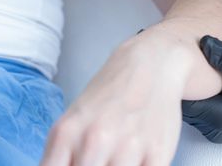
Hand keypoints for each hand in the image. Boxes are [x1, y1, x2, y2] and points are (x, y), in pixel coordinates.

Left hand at [40, 42, 186, 165]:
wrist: (151, 66)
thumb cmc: (111, 95)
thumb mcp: (73, 122)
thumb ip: (62, 156)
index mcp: (66, 132)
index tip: (74, 165)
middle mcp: (95, 140)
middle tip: (99, 159)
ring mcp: (128, 148)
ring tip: (117, 159)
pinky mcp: (158, 153)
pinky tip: (137, 160)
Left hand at [182, 36, 221, 165]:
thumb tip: (203, 43)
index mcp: (220, 117)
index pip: (181, 96)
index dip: (172, 71)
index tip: (168, 49)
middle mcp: (216, 126)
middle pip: (184, 99)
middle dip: (178, 75)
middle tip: (174, 48)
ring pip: (196, 101)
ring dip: (191, 80)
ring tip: (188, 55)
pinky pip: (207, 103)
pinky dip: (203, 86)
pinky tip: (206, 70)